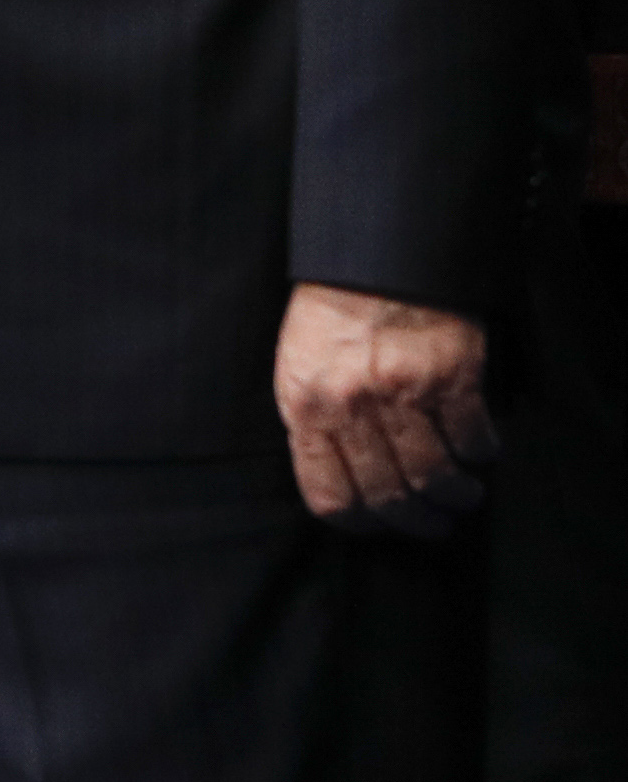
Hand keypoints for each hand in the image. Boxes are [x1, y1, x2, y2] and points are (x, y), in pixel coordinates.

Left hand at [277, 282, 494, 535]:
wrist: (372, 253)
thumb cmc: (330, 311)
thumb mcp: (299, 366)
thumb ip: (314, 421)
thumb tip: (340, 477)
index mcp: (305, 405)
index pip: (328, 495)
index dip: (360, 524)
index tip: (381, 527)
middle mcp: (351, 405)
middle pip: (388, 495)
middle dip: (416, 522)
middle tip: (435, 524)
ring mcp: (402, 392)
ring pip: (434, 476)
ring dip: (456, 496)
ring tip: (464, 496)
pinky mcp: (449, 375)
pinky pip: (472, 438)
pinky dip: (482, 454)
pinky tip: (481, 452)